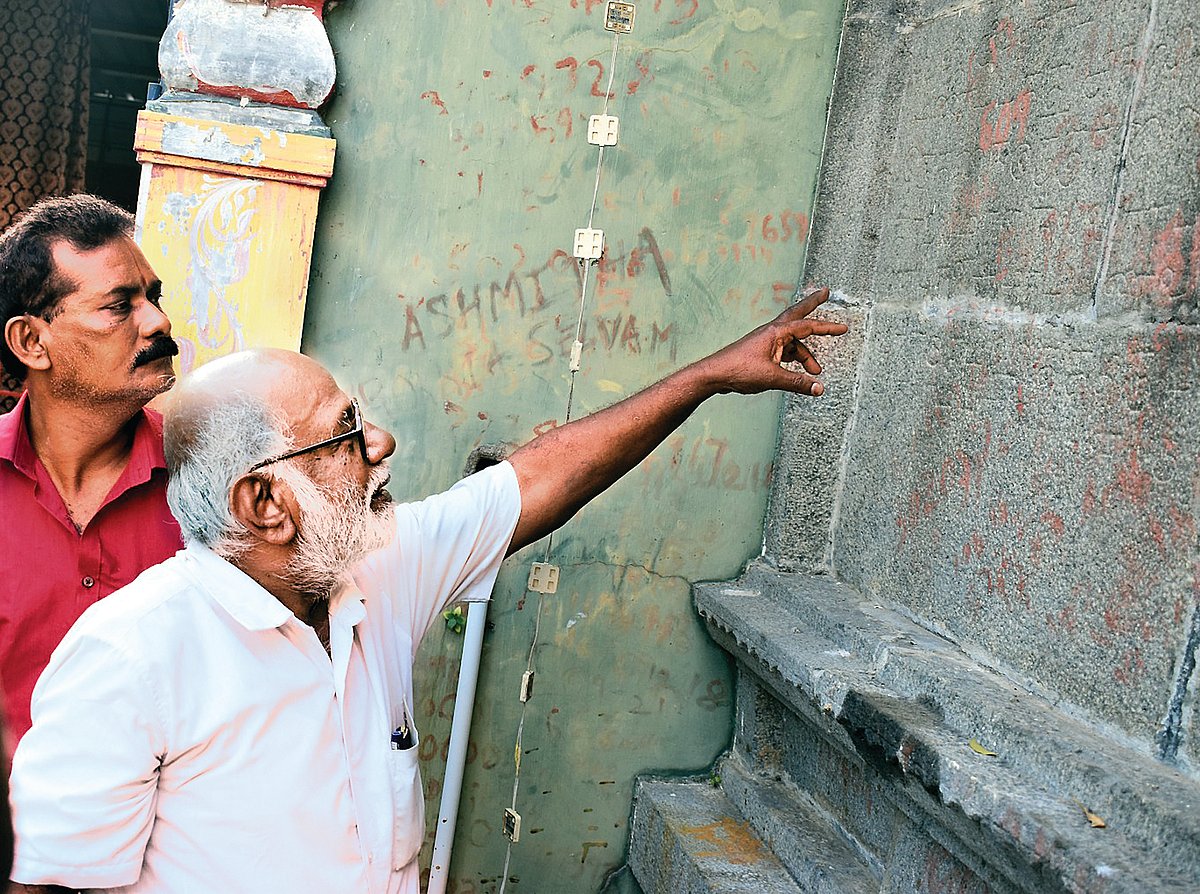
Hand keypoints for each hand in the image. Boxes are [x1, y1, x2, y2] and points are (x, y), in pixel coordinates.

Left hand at [700, 287, 848, 395]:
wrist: (714, 374)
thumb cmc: (738, 370)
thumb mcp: (772, 378)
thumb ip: (797, 383)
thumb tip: (818, 388)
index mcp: (776, 333)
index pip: (808, 326)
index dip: (827, 328)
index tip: (842, 328)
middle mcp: (772, 332)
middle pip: (798, 315)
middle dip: (813, 305)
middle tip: (825, 293)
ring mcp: (766, 341)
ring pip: (792, 342)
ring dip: (805, 354)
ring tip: (815, 371)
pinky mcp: (760, 351)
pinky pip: (783, 350)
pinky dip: (794, 358)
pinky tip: (797, 371)